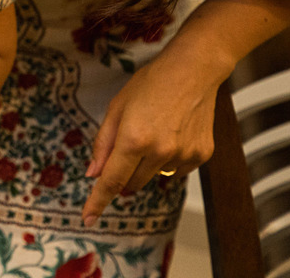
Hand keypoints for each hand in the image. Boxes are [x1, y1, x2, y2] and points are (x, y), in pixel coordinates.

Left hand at [81, 54, 220, 226]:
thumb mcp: (117, 108)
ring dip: (146, 165)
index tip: (88, 218)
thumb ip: (103, 144)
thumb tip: (93, 174)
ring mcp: (183, 155)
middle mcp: (160, 152)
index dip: (98, 201)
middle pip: (132, 183)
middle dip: (123, 173)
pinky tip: (172, 134)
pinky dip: (168, 160)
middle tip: (127, 147)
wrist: (193, 70)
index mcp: (133, 139)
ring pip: (154, 177)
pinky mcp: (201, 156)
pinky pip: (176, 171)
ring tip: (153, 132)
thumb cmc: (151, 83)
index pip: (111, 180)